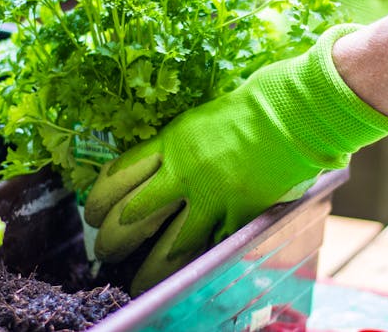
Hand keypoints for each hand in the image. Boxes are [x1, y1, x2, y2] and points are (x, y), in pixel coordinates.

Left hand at [84, 24, 387, 293]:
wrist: (295, 112)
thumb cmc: (252, 105)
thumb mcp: (201, 119)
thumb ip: (177, 146)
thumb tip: (155, 170)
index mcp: (171, 142)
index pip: (118, 176)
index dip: (99, 201)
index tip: (92, 214)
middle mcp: (184, 172)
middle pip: (132, 216)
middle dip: (112, 239)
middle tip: (104, 249)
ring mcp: (212, 197)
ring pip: (168, 245)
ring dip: (148, 268)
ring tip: (137, 281)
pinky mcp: (239, 215)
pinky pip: (211, 246)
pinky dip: (198, 261)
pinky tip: (186, 274)